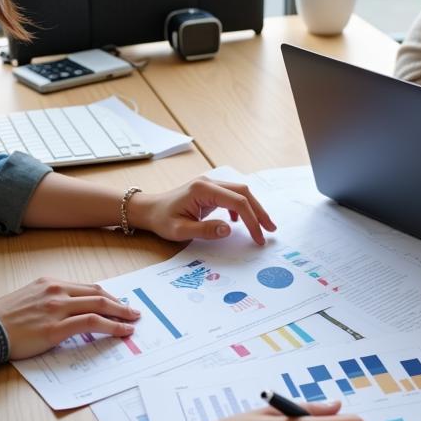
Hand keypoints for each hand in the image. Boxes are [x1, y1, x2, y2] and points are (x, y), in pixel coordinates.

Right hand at [0, 277, 139, 359]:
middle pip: (97, 294)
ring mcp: (57, 308)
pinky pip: (92, 323)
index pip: (87, 288)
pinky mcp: (56, 328)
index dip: (107, 296)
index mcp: (50, 283)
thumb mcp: (29, 300)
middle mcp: (56, 291)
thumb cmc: (3, 319)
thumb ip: (51, 301)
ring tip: (133, 321)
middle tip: (134, 311)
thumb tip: (71, 312)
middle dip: (119, 303)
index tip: (118, 303)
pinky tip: (121, 331)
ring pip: (99, 306)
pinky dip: (111, 326)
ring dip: (120, 314)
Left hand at [128, 178, 276, 244]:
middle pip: (244, 192)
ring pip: (240, 192)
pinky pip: (232, 196)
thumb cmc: (162, 219)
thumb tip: (229, 229)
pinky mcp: (210, 191)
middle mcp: (209, 183)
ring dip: (253, 208)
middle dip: (259, 211)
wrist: (149, 209)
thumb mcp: (180, 230)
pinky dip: (241, 208)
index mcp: (203, 190)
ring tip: (263, 226)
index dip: (251, 220)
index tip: (258, 237)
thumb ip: (205, 230)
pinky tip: (239, 222)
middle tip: (270, 230)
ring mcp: (210, 185)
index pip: (237, 202)